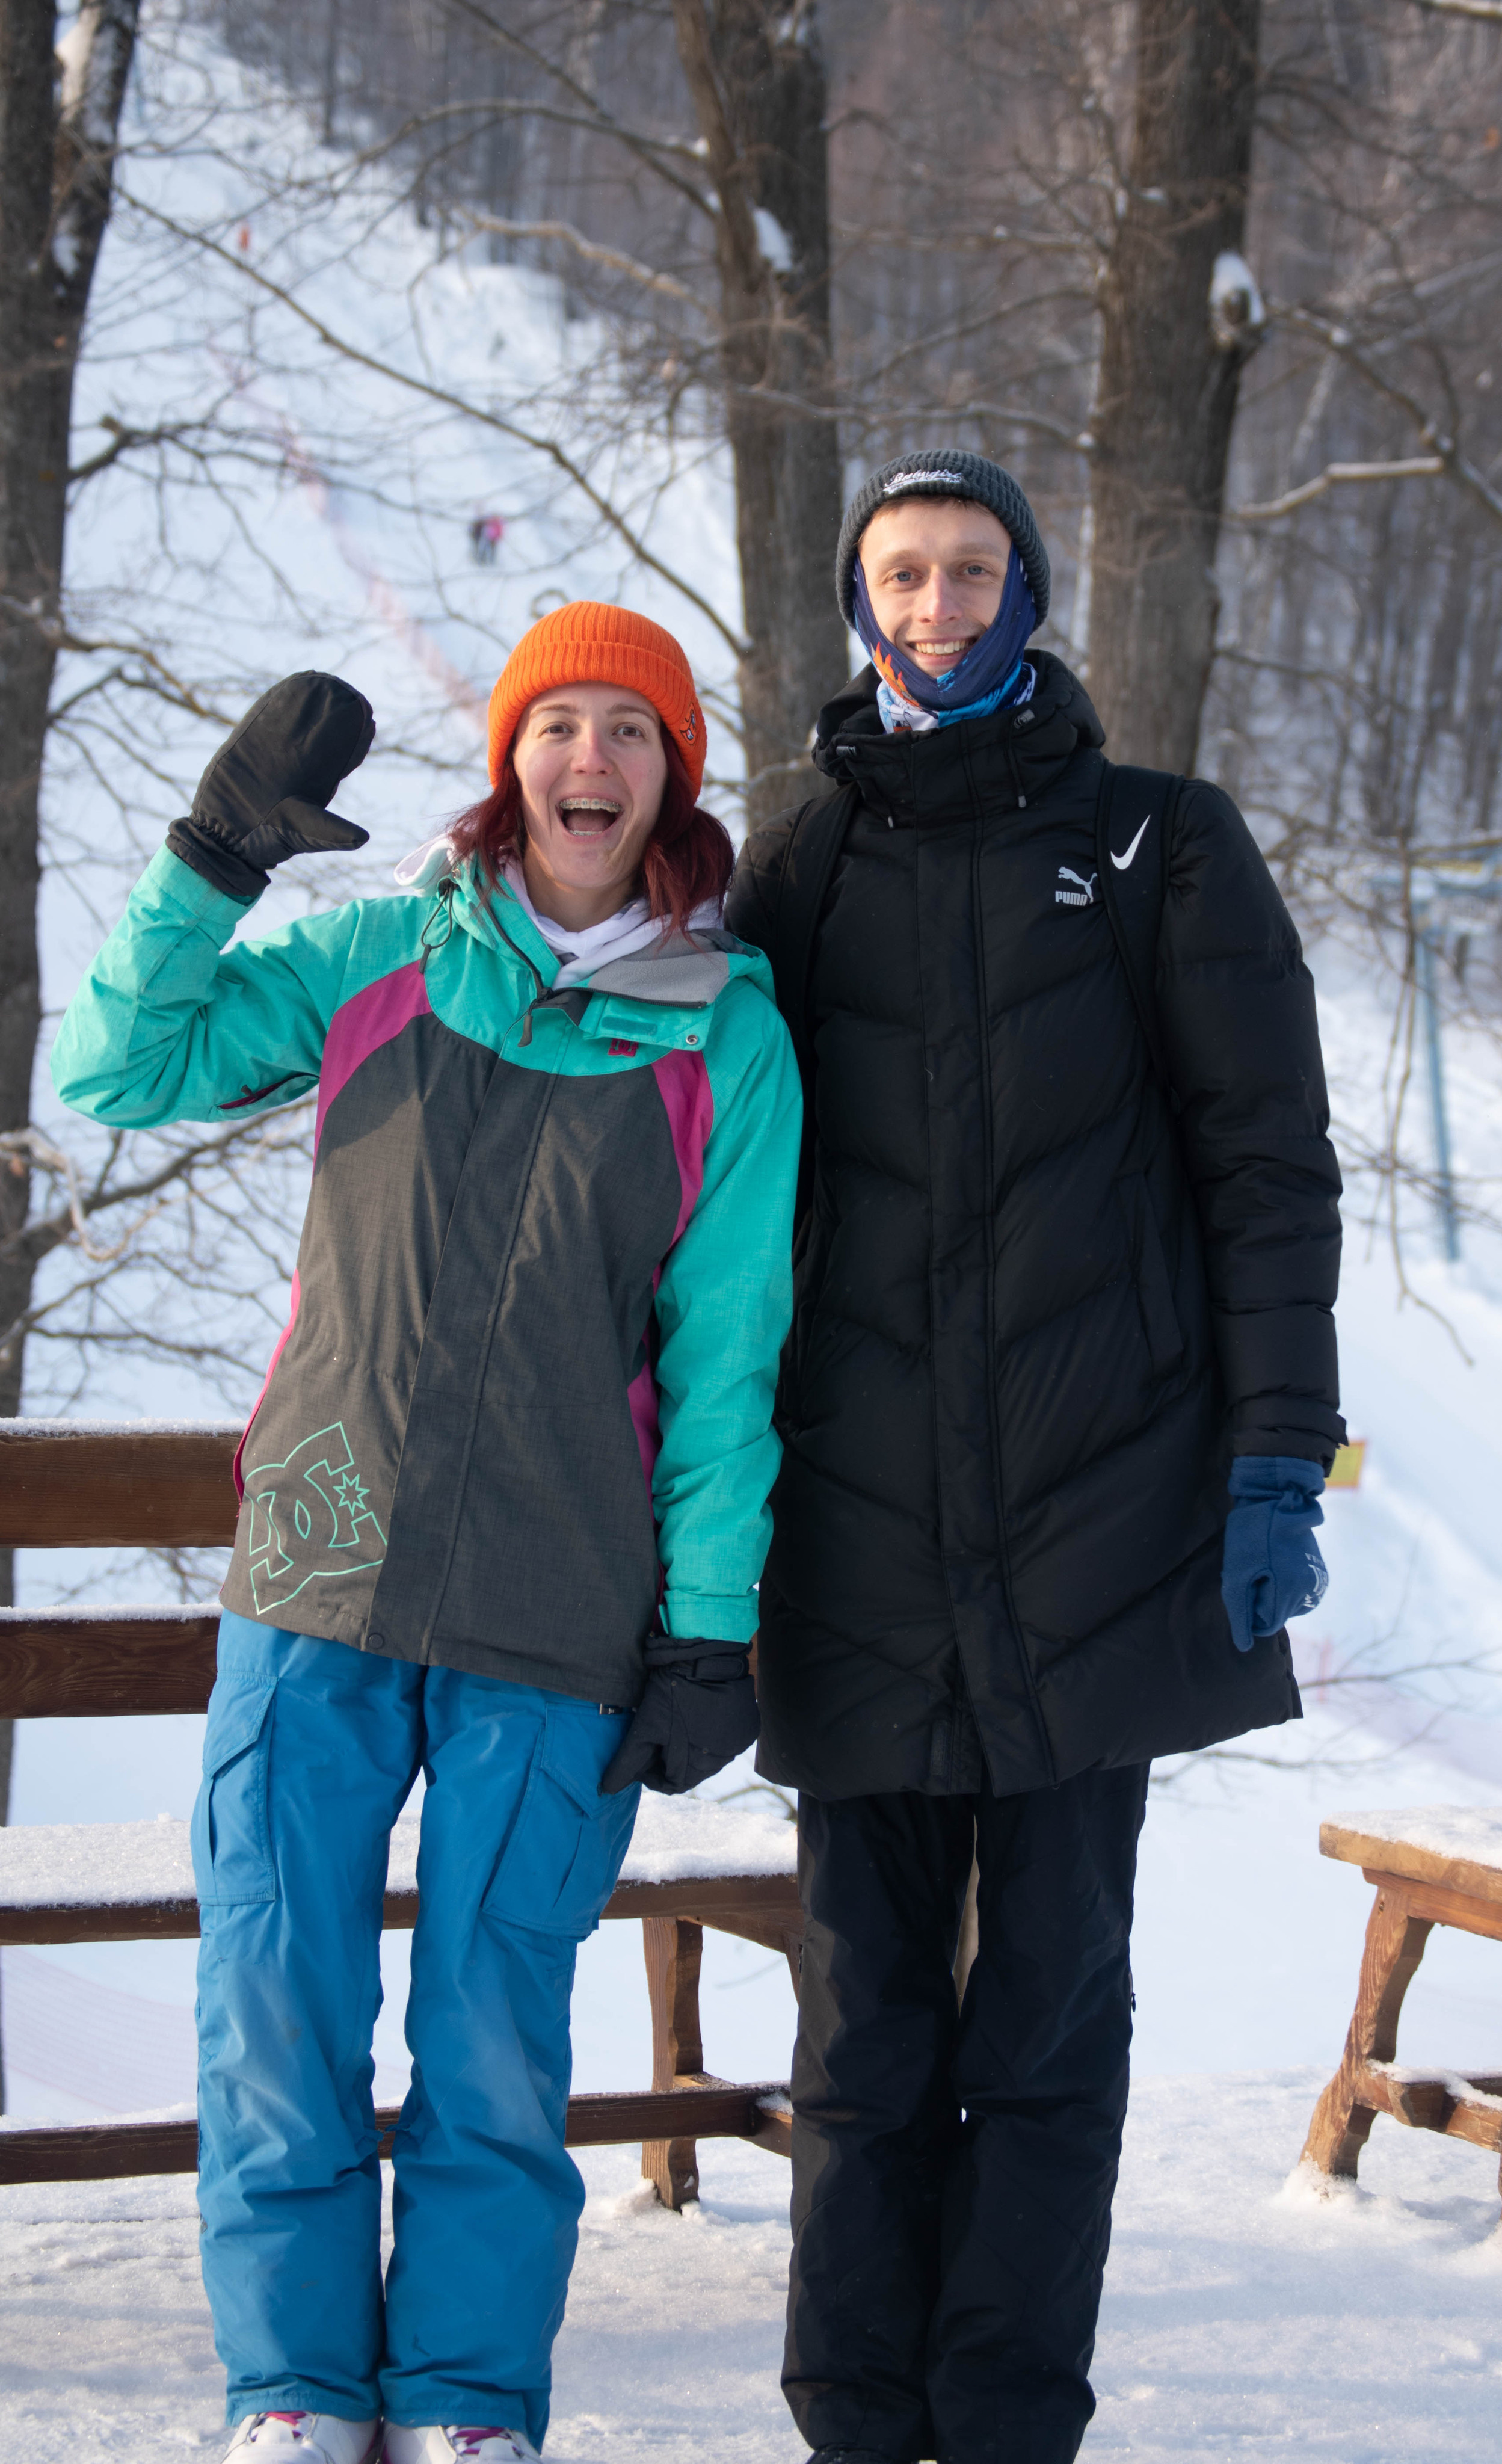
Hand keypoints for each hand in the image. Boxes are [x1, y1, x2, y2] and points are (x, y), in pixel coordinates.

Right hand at [168, 672, 374, 898]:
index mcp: (321, 780)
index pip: (348, 752)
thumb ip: (333, 832)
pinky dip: (284, 701)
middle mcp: (303, 764)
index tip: (368, 717)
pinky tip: (294, 685)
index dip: (359, 735)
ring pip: (301, 721)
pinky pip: (272, 717)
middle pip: (327, 730)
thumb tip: (363, 839)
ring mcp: (278, 752)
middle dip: (339, 710)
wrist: (229, 836)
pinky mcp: (253, 745)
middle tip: (347, 691)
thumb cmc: (272, 837)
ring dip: (312, 701)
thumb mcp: (307, 833)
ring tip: (323, 681)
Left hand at [600, 1636, 758, 1796]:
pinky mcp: (747, 1724)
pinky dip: (708, 1732)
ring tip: (673, 1722)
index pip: (670, 1784)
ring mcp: (737, 1742)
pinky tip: (696, 1713)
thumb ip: (628, 1760)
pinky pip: (724, 1738)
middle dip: (668, 1759)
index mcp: (698, 1765)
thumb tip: (608, 1788)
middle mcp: (722, 1759)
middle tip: (652, 1736)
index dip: (649, 1774)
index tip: (638, 1758)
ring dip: (689, 1746)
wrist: (709, 1653)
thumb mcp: (646, 1725)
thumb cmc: (673, 1691)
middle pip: (689, 1772)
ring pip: (707, 1756)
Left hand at [1220, 1456, 1327, 1653]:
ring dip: (1272, 1589)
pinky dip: (1283, 1581)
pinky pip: (1296, 1590)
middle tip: (1254, 1568)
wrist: (1276, 1498)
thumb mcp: (1237, 1574)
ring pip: (1286, 1603)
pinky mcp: (1319, 1571)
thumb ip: (1240, 1612)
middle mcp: (1311, 1592)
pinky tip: (1277, 1560)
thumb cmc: (1251, 1535)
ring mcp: (1318, 1581)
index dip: (1249, 1606)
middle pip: (1276, 1613)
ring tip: (1265, 1561)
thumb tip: (1243, 1646)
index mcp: (1291, 1594)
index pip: (1265, 1625)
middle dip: (1260, 1596)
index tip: (1246, 1580)